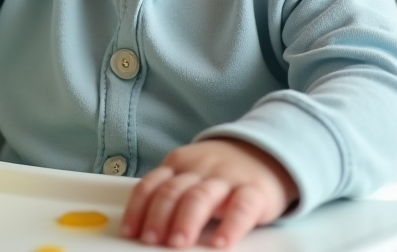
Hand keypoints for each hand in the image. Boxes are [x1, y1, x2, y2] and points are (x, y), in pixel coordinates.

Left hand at [121, 139, 298, 247]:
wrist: (265, 153)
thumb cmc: (219, 174)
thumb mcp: (190, 175)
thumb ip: (169, 194)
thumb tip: (142, 229)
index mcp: (178, 165)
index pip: (151, 185)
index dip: (138, 209)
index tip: (131, 232)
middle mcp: (199, 169)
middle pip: (173, 191)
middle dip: (159, 217)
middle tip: (151, 240)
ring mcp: (227, 178)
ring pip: (201, 197)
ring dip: (186, 221)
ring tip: (178, 243)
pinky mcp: (255, 191)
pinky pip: (242, 207)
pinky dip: (230, 226)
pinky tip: (221, 243)